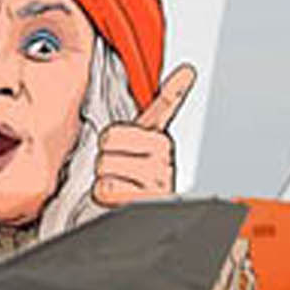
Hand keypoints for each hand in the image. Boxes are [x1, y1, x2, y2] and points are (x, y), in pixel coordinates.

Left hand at [93, 64, 195, 206]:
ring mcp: (157, 178)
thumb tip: (179, 78)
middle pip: (109, 136)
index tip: (187, 71)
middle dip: (104, 153)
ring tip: (119, 182)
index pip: (166, 107)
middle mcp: (164, 155)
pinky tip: (117, 196)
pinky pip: (105, 187)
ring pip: (104, 163)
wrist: (139, 218)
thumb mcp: (137, 148)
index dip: (175, 88)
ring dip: (102, 176)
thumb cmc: (133, 181)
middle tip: (117, 166)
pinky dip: (103, 195)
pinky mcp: (144, 199)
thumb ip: (147, 120)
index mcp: (160, 138)